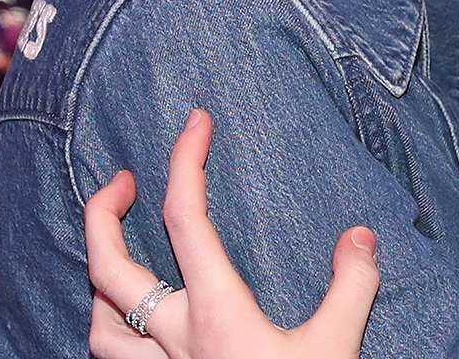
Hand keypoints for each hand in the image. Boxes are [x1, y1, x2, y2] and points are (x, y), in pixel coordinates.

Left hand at [85, 109, 378, 358]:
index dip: (186, 160)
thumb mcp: (337, 349)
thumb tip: (359, 236)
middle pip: (108, 265)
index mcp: (215, 312)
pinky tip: (132, 332)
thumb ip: (352, 286)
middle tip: (123, 180)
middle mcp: (172, 341)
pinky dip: (112, 336)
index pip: (186, 217)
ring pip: (99, 323)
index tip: (196, 122)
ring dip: (101, 282)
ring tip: (120, 259)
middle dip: (102, 212)